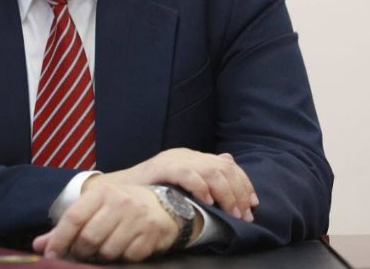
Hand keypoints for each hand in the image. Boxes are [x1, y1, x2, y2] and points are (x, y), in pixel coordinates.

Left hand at [33, 183, 183, 261]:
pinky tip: (124, 249)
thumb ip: (67, 226)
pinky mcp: (151, 235)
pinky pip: (128, 257)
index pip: (74, 218)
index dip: (59, 240)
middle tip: (81, 254)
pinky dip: (122, 258)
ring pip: (108, 251)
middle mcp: (120, 202)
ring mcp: (137, 218)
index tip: (51, 255)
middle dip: (81, 252)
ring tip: (104, 249)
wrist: (165, 204)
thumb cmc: (122, 206)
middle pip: (89, 238)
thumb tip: (39, 245)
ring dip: (102, 256)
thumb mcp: (95, 207)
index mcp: (102, 192)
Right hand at [84, 148, 258, 221]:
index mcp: (191, 156)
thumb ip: (203, 174)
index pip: (227, 165)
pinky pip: (188, 174)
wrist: (116, 191)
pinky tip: (209, 202)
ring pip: (211, 171)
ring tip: (231, 213)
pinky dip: (202, 188)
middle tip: (244, 215)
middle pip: (223, 168)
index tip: (253, 204)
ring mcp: (174, 159)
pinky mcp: (162, 167)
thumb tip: (229, 160)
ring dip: (226, 195)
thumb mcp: (180, 182)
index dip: (244, 183)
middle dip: (239, 193)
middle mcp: (185, 154)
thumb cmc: (149, 192)